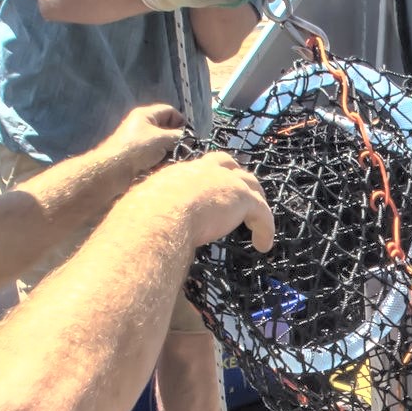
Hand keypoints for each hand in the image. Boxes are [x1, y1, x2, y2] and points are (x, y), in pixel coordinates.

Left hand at [96, 102, 185, 176]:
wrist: (113, 169)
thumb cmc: (137, 149)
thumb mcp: (162, 139)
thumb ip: (179, 137)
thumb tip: (191, 140)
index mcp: (146, 115)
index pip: (170, 112)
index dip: (182, 122)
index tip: (189, 137)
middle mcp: (142, 125)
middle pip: (167, 129)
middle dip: (176, 140)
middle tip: (184, 150)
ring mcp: (139, 141)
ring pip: (162, 144)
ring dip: (170, 152)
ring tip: (174, 161)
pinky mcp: (138, 156)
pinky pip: (155, 156)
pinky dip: (162, 161)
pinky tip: (164, 168)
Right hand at [147, 151, 274, 252]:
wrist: (159, 218)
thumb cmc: (146, 219)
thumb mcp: (150, 210)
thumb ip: (158, 212)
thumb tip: (149, 228)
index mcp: (182, 172)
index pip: (202, 167)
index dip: (213, 175)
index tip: (215, 188)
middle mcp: (206, 170)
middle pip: (230, 165)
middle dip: (238, 178)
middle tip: (244, 195)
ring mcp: (227, 182)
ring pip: (251, 185)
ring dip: (256, 200)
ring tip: (259, 220)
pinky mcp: (243, 199)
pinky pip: (262, 212)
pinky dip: (265, 229)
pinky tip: (263, 245)